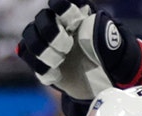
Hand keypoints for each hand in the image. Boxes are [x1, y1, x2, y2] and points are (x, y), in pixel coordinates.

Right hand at [16, 0, 141, 102]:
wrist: (103, 81)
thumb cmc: (108, 59)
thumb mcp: (114, 48)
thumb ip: (106, 35)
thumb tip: (96, 20)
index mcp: (76, 17)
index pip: (62, 4)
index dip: (61, 6)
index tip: (67, 15)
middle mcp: (58, 26)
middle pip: (42, 18)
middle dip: (51, 32)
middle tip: (66, 46)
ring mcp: (47, 42)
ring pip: (30, 36)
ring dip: (42, 49)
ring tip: (59, 60)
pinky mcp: (40, 60)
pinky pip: (28, 57)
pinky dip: (39, 66)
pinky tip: (55, 74)